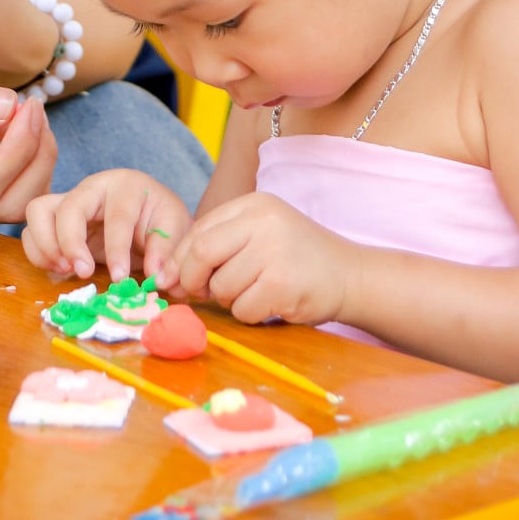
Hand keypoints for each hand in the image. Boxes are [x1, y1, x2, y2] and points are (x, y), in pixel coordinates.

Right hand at [0, 57, 57, 215]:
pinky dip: (24, 163)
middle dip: (36, 160)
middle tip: (32, 109)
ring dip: (34, 164)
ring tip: (27, 117)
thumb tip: (8, 108)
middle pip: (8, 206)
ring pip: (12, 205)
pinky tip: (16, 125)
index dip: (18, 148)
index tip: (25, 106)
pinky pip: (5, 190)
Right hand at [23, 170, 190, 283]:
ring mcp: (68, 200)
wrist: (145, 214)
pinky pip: (31, 230)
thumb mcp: (173, 227)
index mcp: (125, 186)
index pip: (116, 215)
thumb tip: (155, 277)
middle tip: (82, 272)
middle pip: (68, 206)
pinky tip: (59, 269)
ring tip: (66, 270)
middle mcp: (91, 188)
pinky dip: (38, 253)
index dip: (116, 249)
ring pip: (38, 211)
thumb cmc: (158, 217)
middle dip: (71, 243)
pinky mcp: (54, 219)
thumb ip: (166, 250)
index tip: (120, 278)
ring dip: (46, 245)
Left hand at [170, 193, 359, 325]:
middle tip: (203, 293)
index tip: (177, 280)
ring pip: (221, 287)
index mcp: (253, 205)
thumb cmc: (298, 258)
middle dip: (194, 280)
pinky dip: (249, 314)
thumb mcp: (260, 235)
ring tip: (254, 293)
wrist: (351, 274)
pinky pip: (243, 309)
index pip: (198, 230)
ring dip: (229, 301)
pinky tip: (270, 304)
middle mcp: (263, 222)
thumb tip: (166, 277)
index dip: (180, 260)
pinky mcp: (282, 285)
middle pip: (201, 254)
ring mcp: (274, 252)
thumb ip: (218, 246)